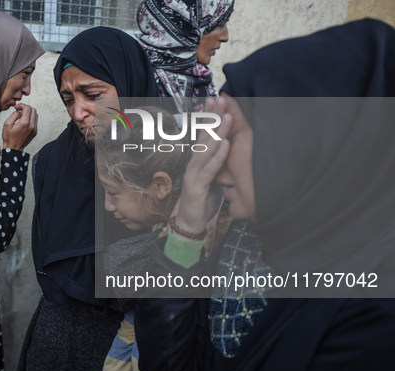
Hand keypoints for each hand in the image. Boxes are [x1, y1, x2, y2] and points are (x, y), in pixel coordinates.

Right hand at [2, 103, 37, 149]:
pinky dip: (30, 118)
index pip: (27, 108)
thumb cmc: (9, 138)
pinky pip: (35, 121)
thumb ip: (14, 114)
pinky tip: (23, 121)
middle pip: (33, 110)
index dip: (21, 105)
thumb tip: (20, 111)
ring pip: (35, 115)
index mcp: (25, 123)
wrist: (13, 149)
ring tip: (21, 116)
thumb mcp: (7, 124)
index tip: (16, 108)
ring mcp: (34, 129)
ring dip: (29, 113)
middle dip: (26, 108)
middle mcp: (32, 126)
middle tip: (19, 110)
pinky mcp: (35, 132)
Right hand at [173, 98, 231, 237]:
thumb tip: (228, 146)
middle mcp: (194, 163)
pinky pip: (209, 170)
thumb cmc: (202, 198)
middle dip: (213, 118)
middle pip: (204, 136)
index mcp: (199, 159)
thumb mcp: (214, 176)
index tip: (218, 100)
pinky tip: (225, 145)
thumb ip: (218, 162)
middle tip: (220, 100)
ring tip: (227, 118)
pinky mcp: (197, 187)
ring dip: (217, 133)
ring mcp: (194, 174)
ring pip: (206, 150)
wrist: (189, 222)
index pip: (205, 134)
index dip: (210, 117)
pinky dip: (218, 157)